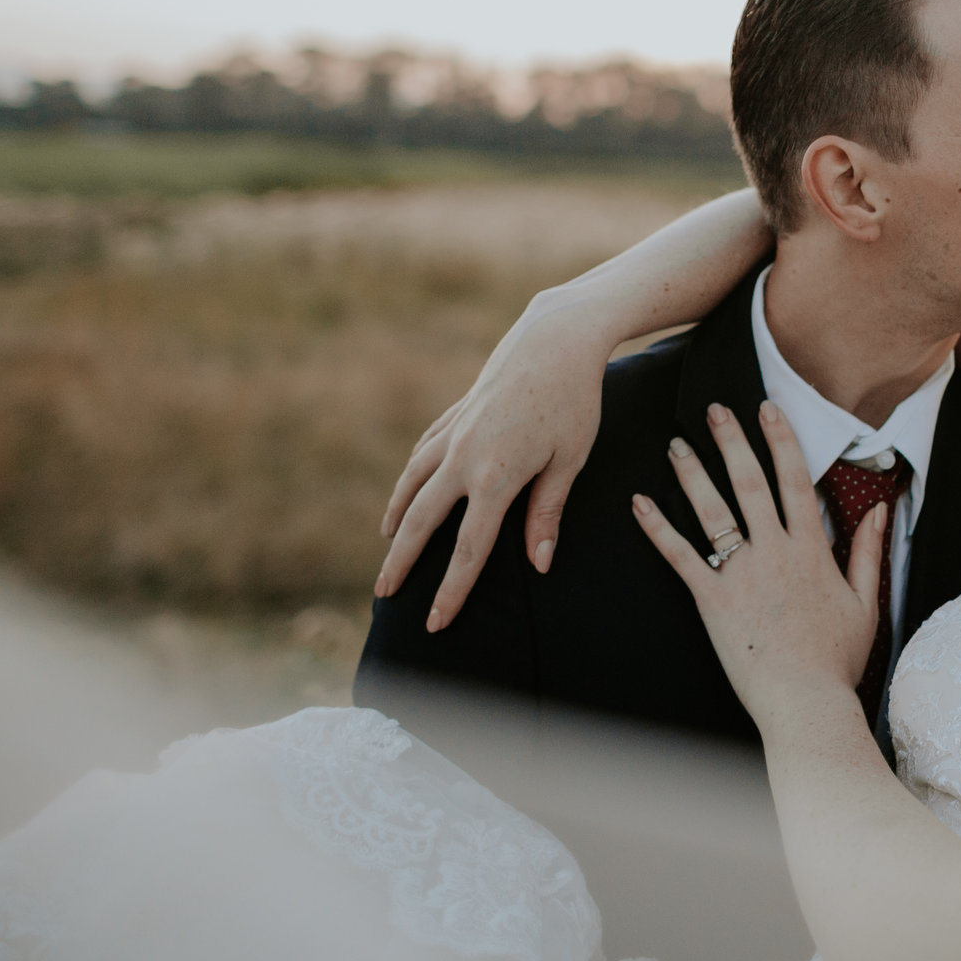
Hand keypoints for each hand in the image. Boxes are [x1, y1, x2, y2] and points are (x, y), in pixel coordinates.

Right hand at [374, 298, 616, 628]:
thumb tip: (538, 564)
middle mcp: (464, 457)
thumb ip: (547, 512)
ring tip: (387, 544)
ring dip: (396, 516)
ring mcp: (455, 432)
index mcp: (495, 477)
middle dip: (402, 561)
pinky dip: (411, 474)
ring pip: (413, 482)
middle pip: (421, 521)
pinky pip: (424, 451)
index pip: (468, 549)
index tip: (436, 622)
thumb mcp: (569, 460)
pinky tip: (408, 487)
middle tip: (385, 594)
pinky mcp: (457, 412)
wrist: (557, 337)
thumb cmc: (575, 400)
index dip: (451, 590)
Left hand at [634, 400, 884, 721]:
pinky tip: (641, 503)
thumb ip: (868, 551)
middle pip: (749, 483)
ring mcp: (741, 574)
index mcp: (811, 549)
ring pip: (713, 511)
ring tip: (677, 444)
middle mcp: (774, 551)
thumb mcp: (866, 601)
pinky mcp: (712, 599)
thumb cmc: (837, 659)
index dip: (781, 441)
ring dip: (693, 474)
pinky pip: (680, 556)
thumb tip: (879, 508)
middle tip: (715, 410)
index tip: (768, 410)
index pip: (795, 480)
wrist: (805, 701)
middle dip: (732, 441)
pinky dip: (658, 528)